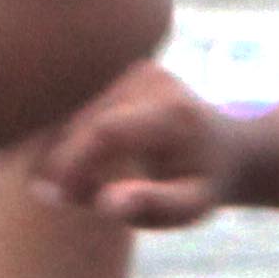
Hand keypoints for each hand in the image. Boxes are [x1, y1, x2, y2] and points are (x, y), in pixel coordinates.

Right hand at [28, 62, 245, 229]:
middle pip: (86, 120)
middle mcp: (154, 81)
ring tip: (65, 185)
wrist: (225, 148)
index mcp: (173, 113)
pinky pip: (83, 104)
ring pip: (77, 110)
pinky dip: (68, 134)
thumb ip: (152, 206)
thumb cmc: (202, 185)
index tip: (55, 196)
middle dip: (61, 159)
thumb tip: (107, 204)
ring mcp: (138, 70)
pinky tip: (68, 164)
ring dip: (61, 148)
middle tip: (52, 196)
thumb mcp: (190, 207)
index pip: (105, 132)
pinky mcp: (125, 71)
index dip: (71, 163)